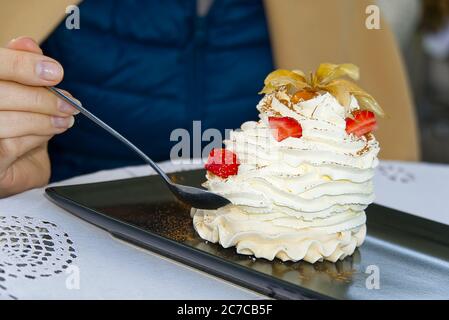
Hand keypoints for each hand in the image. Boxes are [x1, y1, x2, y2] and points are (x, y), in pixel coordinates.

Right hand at [0, 37, 78, 196]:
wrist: (17, 167)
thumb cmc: (17, 126)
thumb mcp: (23, 93)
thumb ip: (22, 67)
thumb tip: (29, 43)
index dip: (21, 64)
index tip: (56, 73)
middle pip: (0, 92)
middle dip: (41, 98)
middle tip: (69, 104)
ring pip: (4, 120)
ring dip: (42, 120)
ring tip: (65, 121)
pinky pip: (8, 146)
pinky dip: (34, 139)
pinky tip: (48, 133)